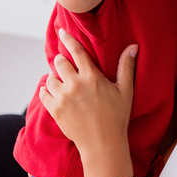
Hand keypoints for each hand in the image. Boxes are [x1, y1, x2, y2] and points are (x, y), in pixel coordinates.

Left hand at [39, 30, 137, 158]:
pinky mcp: (55, 110)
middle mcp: (75, 85)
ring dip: (54, 77)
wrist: (103, 144)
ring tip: (62, 82)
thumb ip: (126, 67)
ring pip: (50, 78)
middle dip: (62, 62)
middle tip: (67, 67)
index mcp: (91, 77)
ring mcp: (63, 98)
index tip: (61, 32)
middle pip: (59, 62)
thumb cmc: (117, 117)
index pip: (76, 51)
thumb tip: (133, 46)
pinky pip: (44, 94)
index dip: (67, 39)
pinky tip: (51, 92)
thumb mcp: (125, 91)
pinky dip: (46, 91)